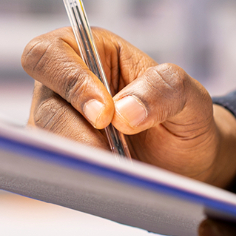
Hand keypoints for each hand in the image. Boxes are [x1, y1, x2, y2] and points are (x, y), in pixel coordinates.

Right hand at [21, 27, 235, 187]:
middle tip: (113, 154)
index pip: (49, 53)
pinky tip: (108, 185)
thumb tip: (123, 112)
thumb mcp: (191, 96)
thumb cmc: (183, 117)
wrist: (187, 161)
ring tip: (120, 171)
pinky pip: (56, 171)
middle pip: (45, 106)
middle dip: (77, 133)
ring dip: (82, 160)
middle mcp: (64, 87)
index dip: (69, 80)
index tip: (104, 114)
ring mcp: (58, 125)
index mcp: (90, 51)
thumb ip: (165, 89)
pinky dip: (81, 179)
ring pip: (46, 144)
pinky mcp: (61, 160)